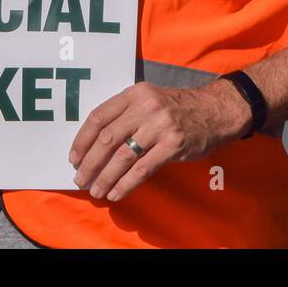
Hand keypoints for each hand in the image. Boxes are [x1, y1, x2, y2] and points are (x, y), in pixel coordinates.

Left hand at [68, 79, 252, 202]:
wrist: (214, 110)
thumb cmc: (176, 107)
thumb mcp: (148, 99)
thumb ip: (124, 114)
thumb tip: (93, 146)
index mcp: (134, 93)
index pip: (99, 116)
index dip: (82, 139)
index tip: (74, 157)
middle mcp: (145, 107)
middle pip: (107, 138)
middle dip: (90, 162)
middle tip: (81, 178)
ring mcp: (160, 126)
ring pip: (123, 156)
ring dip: (106, 176)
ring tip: (97, 190)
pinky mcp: (173, 145)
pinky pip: (143, 169)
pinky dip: (126, 184)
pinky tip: (116, 193)